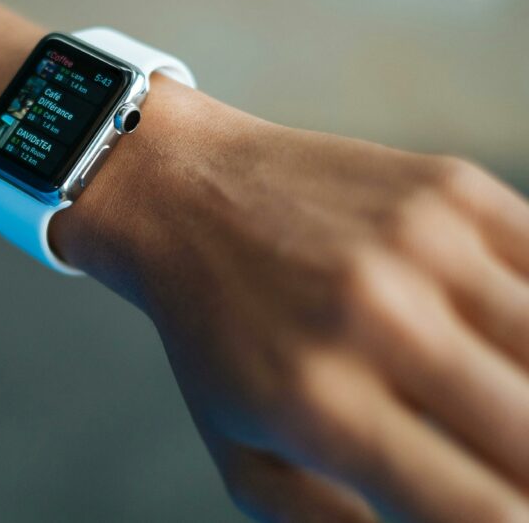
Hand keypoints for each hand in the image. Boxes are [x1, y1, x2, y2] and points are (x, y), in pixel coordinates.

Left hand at [54, 77, 528, 522]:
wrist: (184, 194)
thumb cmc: (216, 337)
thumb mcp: (244, 458)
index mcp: (322, 406)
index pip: (487, 511)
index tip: (497, 508)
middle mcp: (378, 321)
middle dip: (528, 468)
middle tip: (493, 454)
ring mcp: (423, 245)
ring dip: (527, 386)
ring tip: (488, 392)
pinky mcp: (452, 188)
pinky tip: (498, 335)